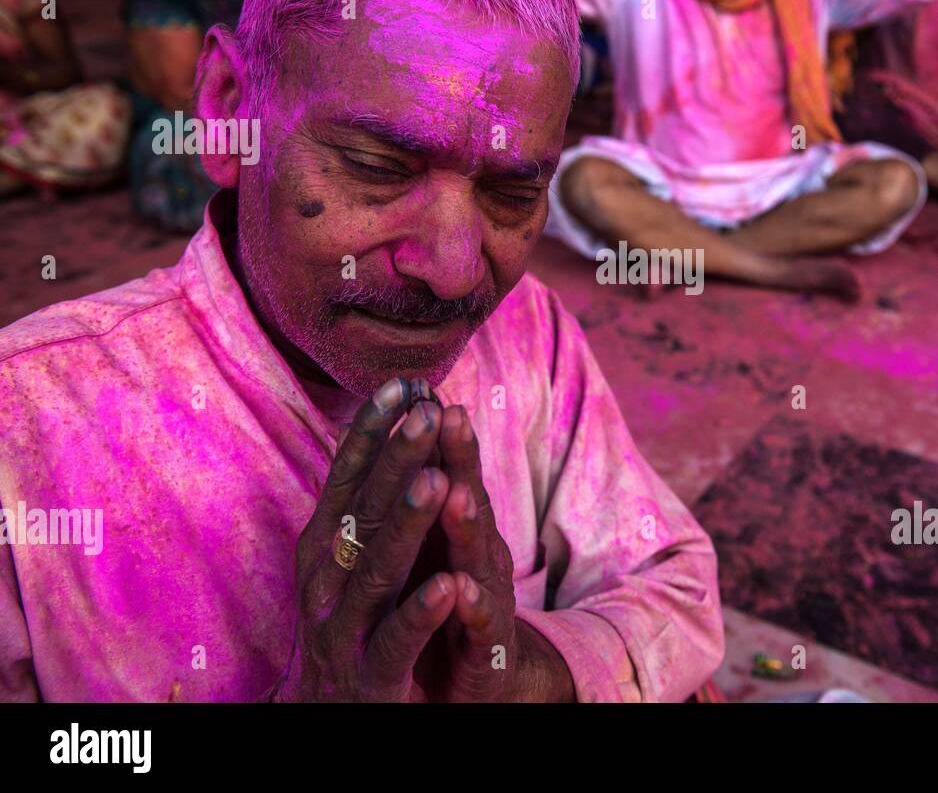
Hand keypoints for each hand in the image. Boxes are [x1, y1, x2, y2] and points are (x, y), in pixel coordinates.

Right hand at [269, 378, 456, 701]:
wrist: (329, 718)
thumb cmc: (348, 625)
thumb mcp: (346, 562)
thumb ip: (365, 504)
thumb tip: (384, 427)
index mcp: (322, 549)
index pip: (346, 479)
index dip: (371, 432)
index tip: (402, 383)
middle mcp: (326, 582)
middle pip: (364, 513)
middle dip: (396, 460)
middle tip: (426, 412)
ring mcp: (344, 629)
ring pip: (378, 570)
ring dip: (408, 525)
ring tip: (438, 482)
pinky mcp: (372, 675)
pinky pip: (398, 639)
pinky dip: (422, 611)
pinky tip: (449, 585)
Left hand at [415, 406, 575, 701]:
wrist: (476, 684)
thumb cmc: (443, 607)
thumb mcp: (430, 548)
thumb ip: (422, 496)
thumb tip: (398, 428)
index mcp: (455, 531)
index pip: (448, 472)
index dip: (436, 434)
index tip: (420, 387)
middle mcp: (475, 556)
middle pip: (468, 500)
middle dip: (458, 459)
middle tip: (448, 415)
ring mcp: (484, 600)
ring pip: (475, 557)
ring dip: (464, 524)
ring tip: (454, 491)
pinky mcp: (485, 648)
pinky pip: (475, 625)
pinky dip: (466, 606)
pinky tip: (456, 588)